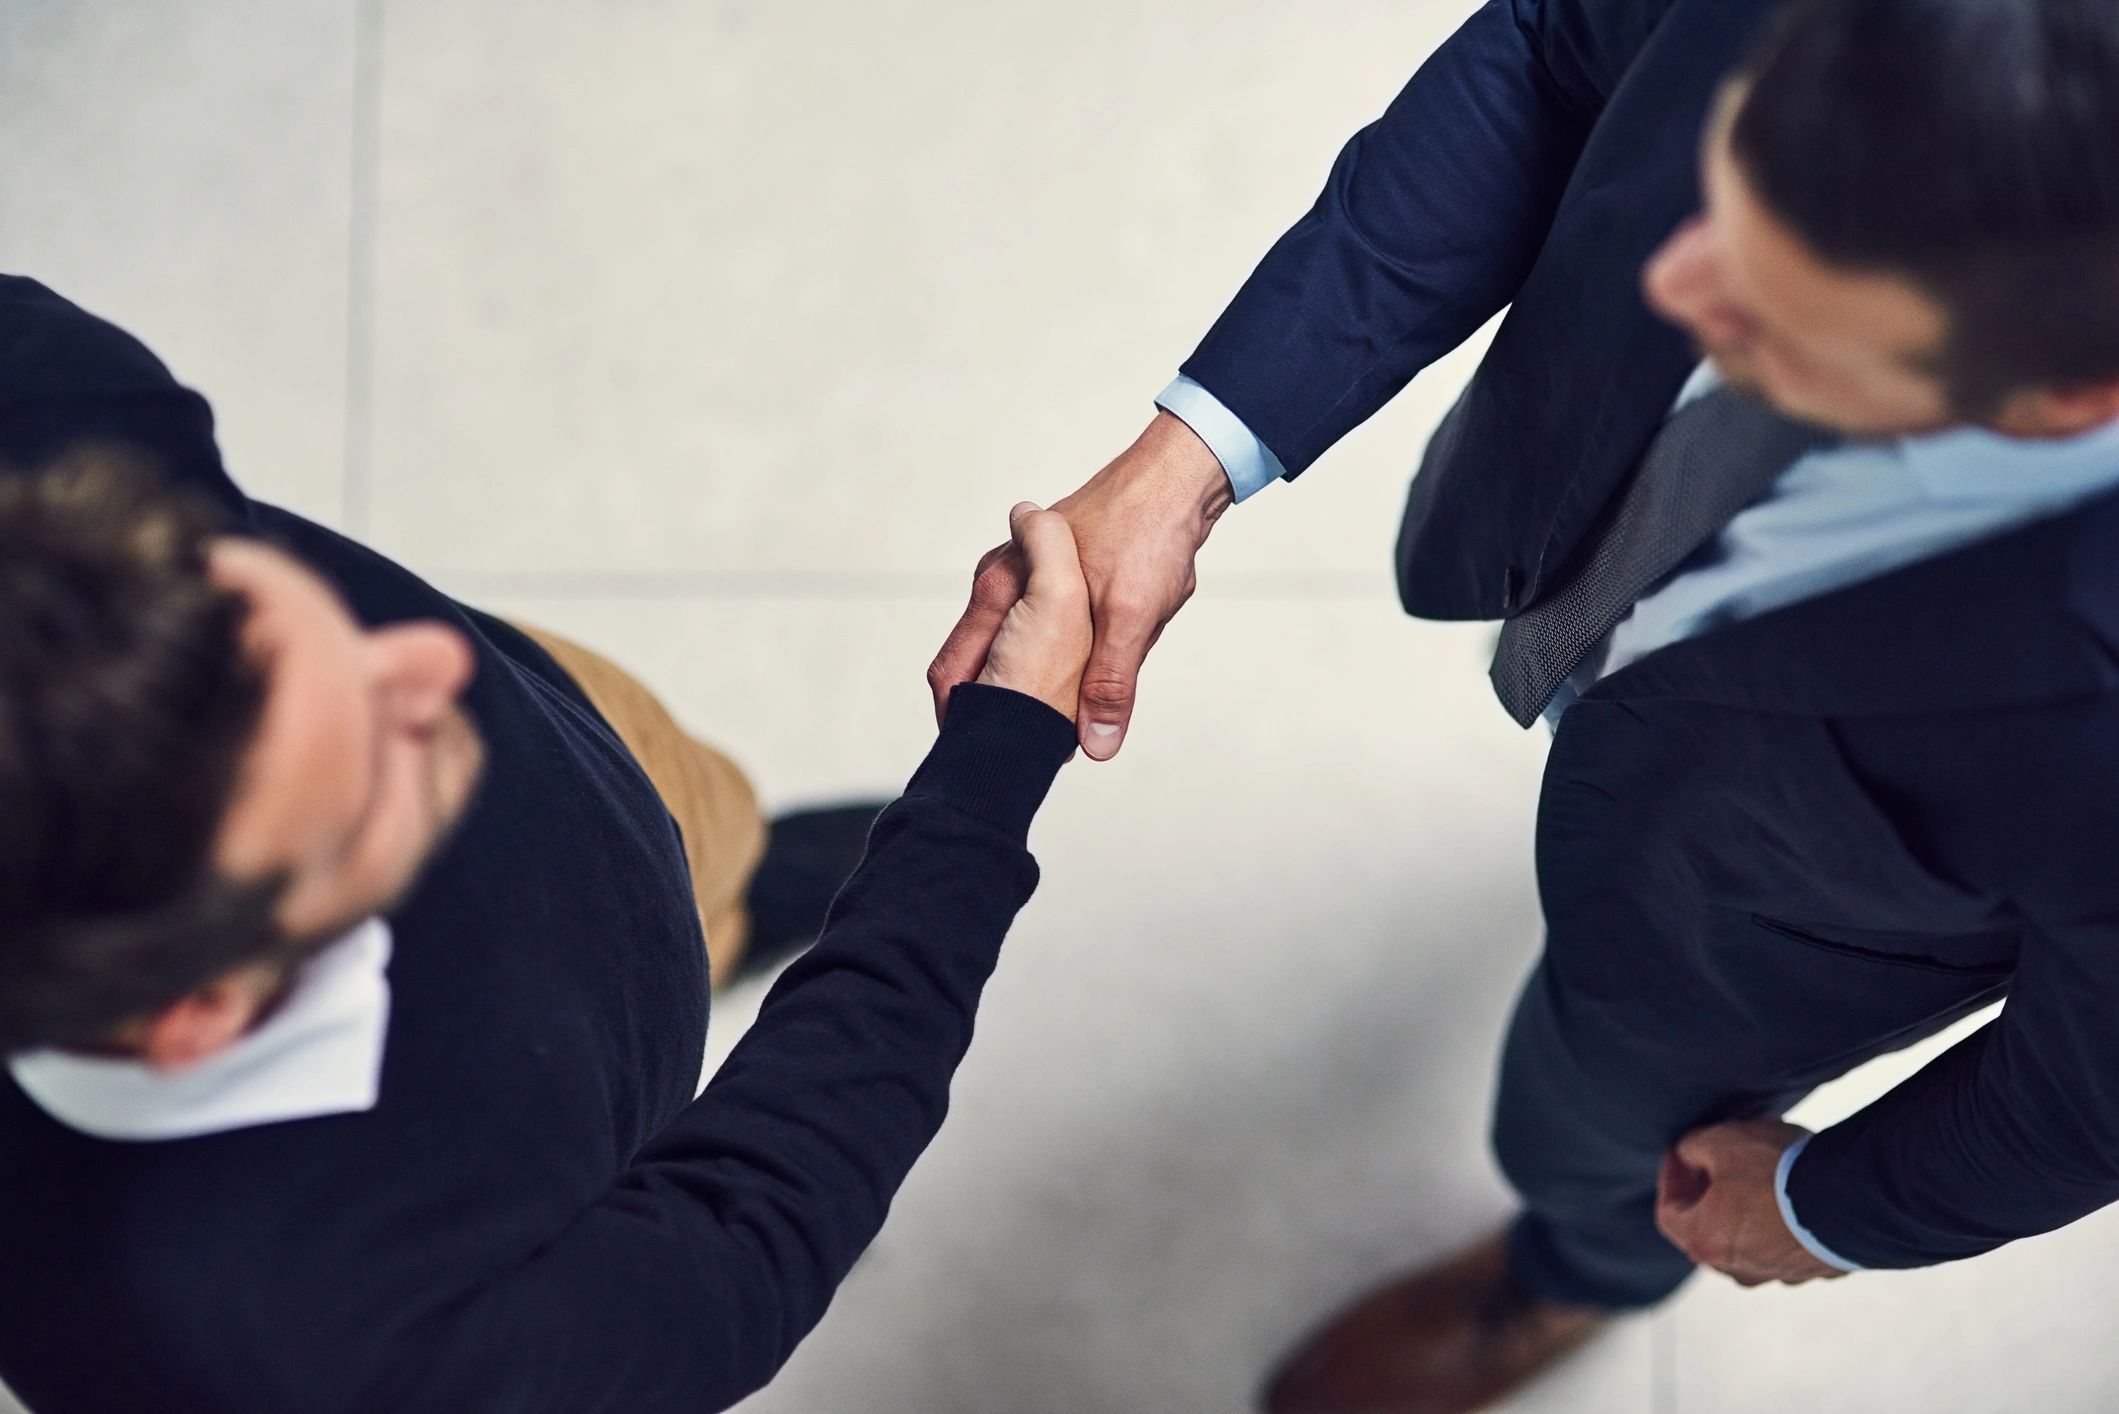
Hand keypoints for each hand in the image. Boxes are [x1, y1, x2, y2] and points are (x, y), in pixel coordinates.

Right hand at [931, 411, 1231, 759]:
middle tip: (1066, 724)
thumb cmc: (1148, 535)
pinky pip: (1059, 630)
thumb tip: (1095, 746)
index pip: (957, 671)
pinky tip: (1121, 638)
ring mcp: (1026, 575)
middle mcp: (1003, 578)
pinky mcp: (1054, 576)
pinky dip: (1085, 648)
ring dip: (1066, 672)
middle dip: (1032, 696)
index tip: (1007, 747)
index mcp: (1001, 585)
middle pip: (994, 666)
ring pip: (1034, 651)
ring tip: (1102, 670)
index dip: (978, 716)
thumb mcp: (1130, 618)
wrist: (1177, 479)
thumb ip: (1109, 683)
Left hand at [1655, 1118, 1842, 1286]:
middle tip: (1714, 1163)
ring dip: (1747, 1211)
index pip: (1669, 1214)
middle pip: (1708, 1231)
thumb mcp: (1721, 1142)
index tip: (1681, 1153)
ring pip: (1750, 1241)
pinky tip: (1795, 1193)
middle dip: (1707, 1195)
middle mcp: (1738, 1269)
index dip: (1670, 1179)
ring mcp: (1779, 1274)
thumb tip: (1688, 1154)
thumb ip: (1692, 1148)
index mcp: (1704, 1242)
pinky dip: (1784, 1222)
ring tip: (1759, 1175)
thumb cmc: (1777, 1172)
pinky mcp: (1815, 1269)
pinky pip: (1789, 1244)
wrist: (1853, 1200)